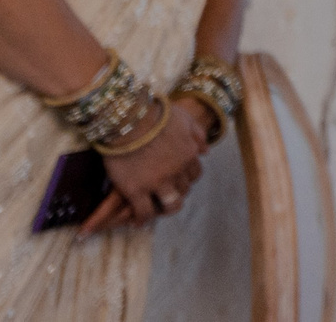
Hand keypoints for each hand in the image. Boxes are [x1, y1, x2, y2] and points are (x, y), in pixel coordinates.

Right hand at [86, 98, 209, 232]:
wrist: (128, 119)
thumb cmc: (154, 114)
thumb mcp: (184, 118)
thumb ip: (197, 135)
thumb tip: (206, 151)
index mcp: (189, 153)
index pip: (194, 174)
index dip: (186, 178)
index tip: (176, 180)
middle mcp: (177, 170)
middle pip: (184, 190)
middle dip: (176, 193)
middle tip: (163, 196)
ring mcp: (157, 182)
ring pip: (169, 205)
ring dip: (164, 210)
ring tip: (155, 211)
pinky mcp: (136, 190)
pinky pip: (144, 212)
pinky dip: (142, 218)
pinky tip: (136, 220)